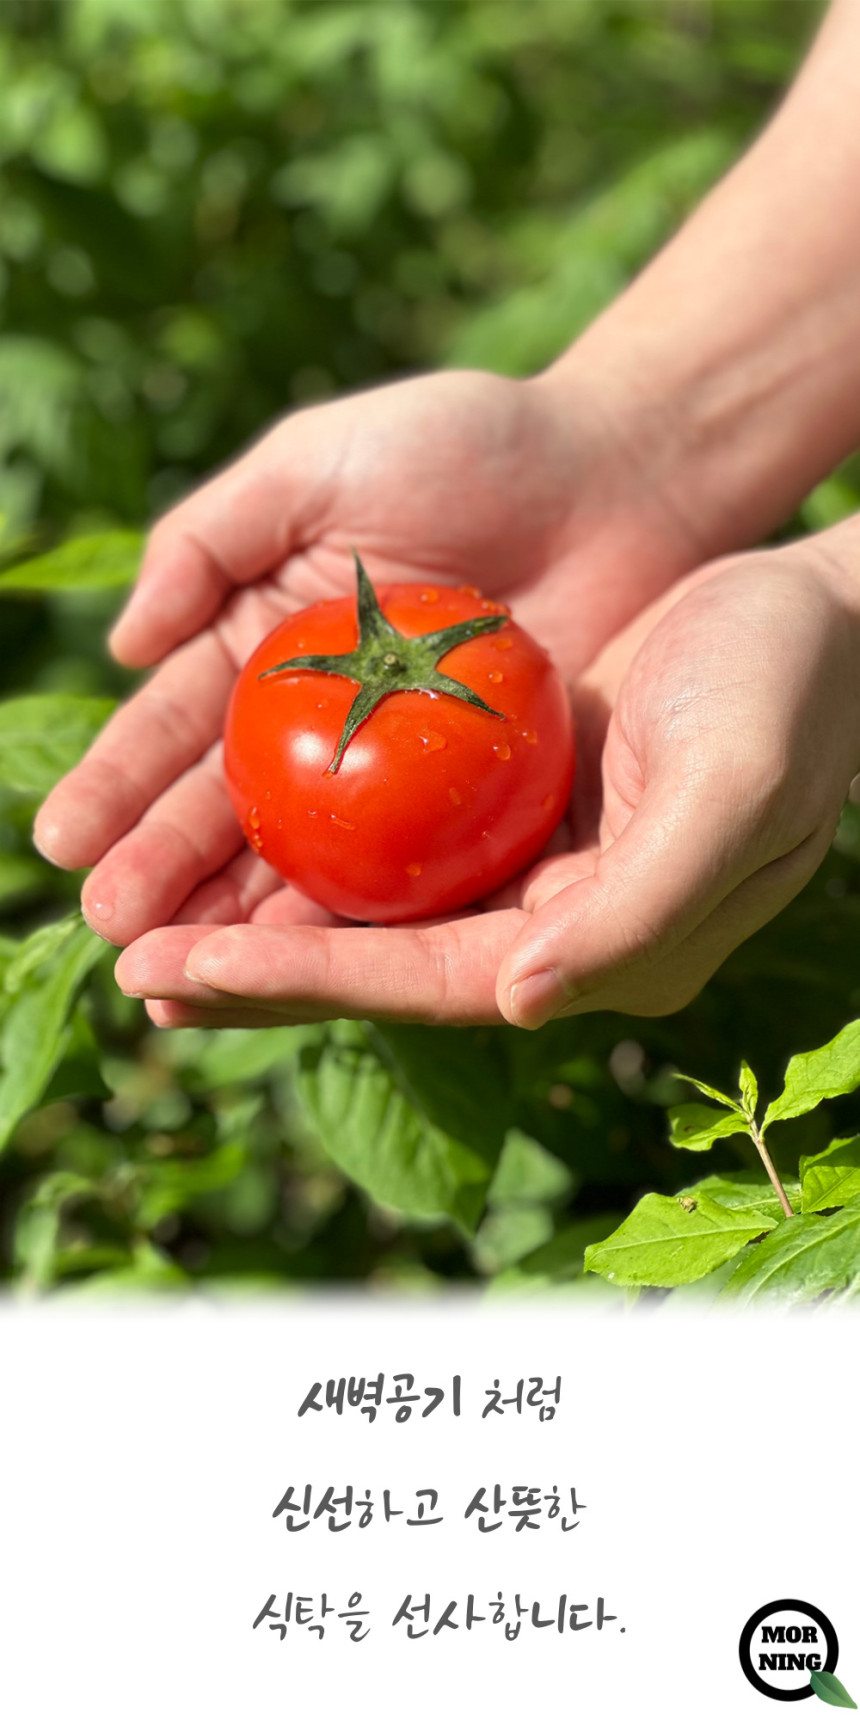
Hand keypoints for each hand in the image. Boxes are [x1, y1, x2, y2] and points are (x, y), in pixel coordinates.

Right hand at [34, 364, 700, 945]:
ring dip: (232, 915)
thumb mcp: (315, 463)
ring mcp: (389, 770)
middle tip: (112, 925)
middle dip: (160, 870)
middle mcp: (314, 718)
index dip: (116, 784)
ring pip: (297, 855)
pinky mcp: (466, 805)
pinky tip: (292, 961)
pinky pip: (397, 869)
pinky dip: (344, 915)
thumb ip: (208, 540)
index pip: (173, 725)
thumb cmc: (469, 445)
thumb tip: (121, 647)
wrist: (618, 477)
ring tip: (174, 967)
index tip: (63, 842)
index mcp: (263, 640)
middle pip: (222, 808)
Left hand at [112, 531, 859, 1027]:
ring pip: (375, 909)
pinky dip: (315, 842)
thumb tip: (516, 1002)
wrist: (813, 615)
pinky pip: (396, 836)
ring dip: (266, 917)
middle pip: (384, 965)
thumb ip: (636, 910)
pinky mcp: (511, 804)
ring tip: (148, 921)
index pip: (435, 985)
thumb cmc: (786, 696)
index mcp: (604, 949)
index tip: (189, 971)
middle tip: (130, 966)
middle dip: (257, 973)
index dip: (312, 984)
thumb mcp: (729, 795)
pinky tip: (235, 829)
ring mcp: (528, 866)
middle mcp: (554, 927)